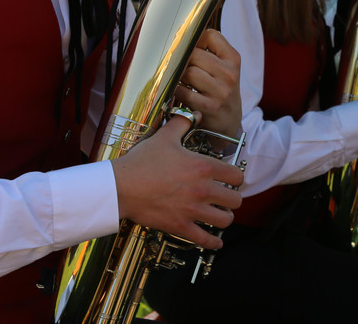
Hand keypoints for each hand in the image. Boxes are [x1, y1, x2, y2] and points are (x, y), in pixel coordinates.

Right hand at [112, 113, 243, 249]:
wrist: (121, 186)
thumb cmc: (142, 161)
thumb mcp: (164, 137)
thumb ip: (182, 123)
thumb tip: (194, 114)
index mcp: (203, 167)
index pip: (236, 176)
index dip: (235, 178)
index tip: (230, 179)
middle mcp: (203, 189)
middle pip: (236, 201)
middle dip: (233, 199)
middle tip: (226, 198)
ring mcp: (192, 210)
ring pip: (224, 220)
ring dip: (224, 218)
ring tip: (220, 215)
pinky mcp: (180, 226)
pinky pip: (205, 240)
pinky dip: (213, 242)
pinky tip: (216, 241)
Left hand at [174, 28, 241, 136]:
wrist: (229, 122)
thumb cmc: (221, 90)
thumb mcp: (224, 68)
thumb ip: (208, 51)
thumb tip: (180, 36)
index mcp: (233, 58)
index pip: (209, 35)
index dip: (195, 41)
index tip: (191, 50)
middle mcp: (230, 74)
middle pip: (194, 54)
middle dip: (184, 60)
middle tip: (182, 68)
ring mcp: (221, 91)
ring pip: (188, 72)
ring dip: (180, 76)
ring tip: (183, 81)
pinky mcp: (209, 107)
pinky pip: (183, 92)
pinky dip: (177, 91)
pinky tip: (180, 93)